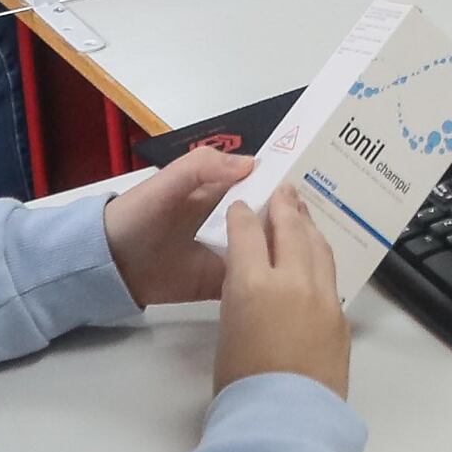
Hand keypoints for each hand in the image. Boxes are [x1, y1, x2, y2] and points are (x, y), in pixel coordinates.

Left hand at [98, 148, 351, 393]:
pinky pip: (254, 283)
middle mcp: (233, 222)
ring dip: (293, 252)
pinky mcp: (223, 284)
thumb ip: (201, 166)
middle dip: (302, 219)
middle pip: (274, 219)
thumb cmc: (137, 216)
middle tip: (342, 223)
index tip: (328, 184)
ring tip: (332, 254)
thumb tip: (254, 164)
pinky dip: (273, 285)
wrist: (108, 266)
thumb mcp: (166, 183)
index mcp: (222, 191)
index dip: (291, 183)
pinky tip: (303, 287)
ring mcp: (230, 254)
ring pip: (269, 251)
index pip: (265, 184)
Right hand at [210, 183, 349, 397]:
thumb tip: (255, 285)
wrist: (285, 420)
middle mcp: (292, 281)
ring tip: (304, 213)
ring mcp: (323, 297)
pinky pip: (330, 276)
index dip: (243, 215)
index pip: (248, 233)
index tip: (242, 206)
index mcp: (253, 283)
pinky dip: (321, 258)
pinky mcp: (340, 317)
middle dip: (286, 207)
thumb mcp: (228, 330)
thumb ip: (242, 297)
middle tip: (285, 190)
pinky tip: (318, 256)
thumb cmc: (241, 384)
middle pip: (291, 230)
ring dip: (309, 226)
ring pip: (318, 248)